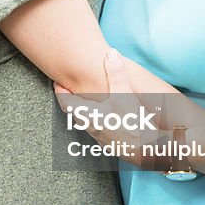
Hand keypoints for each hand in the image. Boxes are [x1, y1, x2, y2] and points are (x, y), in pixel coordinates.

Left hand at [55, 50, 153, 164]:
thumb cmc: (133, 124)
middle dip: (72, 100)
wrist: (147, 152)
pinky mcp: (111, 144)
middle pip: (75, 113)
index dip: (60, 92)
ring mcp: (100, 138)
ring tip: (88, 100)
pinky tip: (108, 116)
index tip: (57, 83)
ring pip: (87, 122)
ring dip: (85, 111)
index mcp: (89, 116)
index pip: (66, 103)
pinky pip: (99, 129)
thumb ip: (116, 74)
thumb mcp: (124, 95)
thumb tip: (111, 53)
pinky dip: (98, 119)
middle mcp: (91, 128)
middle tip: (70, 89)